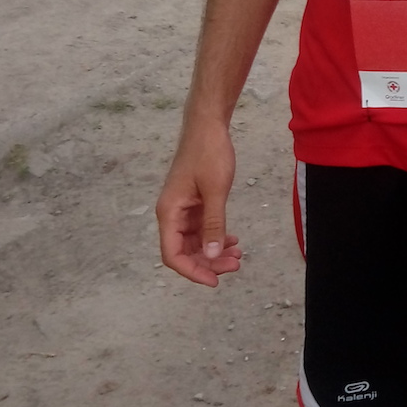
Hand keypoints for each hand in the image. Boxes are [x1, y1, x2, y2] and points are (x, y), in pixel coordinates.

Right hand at [156, 121, 241, 287]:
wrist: (208, 126)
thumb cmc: (208, 153)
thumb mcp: (214, 191)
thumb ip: (213, 224)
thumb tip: (210, 256)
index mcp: (169, 213)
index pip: (172, 255)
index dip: (192, 272)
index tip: (214, 281)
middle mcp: (172, 214)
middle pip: (185, 251)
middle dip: (209, 262)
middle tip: (235, 264)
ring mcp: (183, 209)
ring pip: (196, 242)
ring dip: (214, 251)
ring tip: (238, 255)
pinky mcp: (194, 203)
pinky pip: (202, 229)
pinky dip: (216, 237)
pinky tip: (233, 240)